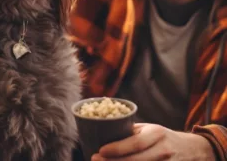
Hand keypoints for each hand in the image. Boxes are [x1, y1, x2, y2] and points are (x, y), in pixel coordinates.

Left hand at [91, 123, 215, 160]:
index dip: (116, 148)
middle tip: (94, 159)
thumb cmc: (162, 137)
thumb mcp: (149, 129)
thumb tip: (104, 131)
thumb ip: (131, 132)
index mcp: (156, 134)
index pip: (135, 143)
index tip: (99, 150)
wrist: (191, 150)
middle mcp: (163, 150)